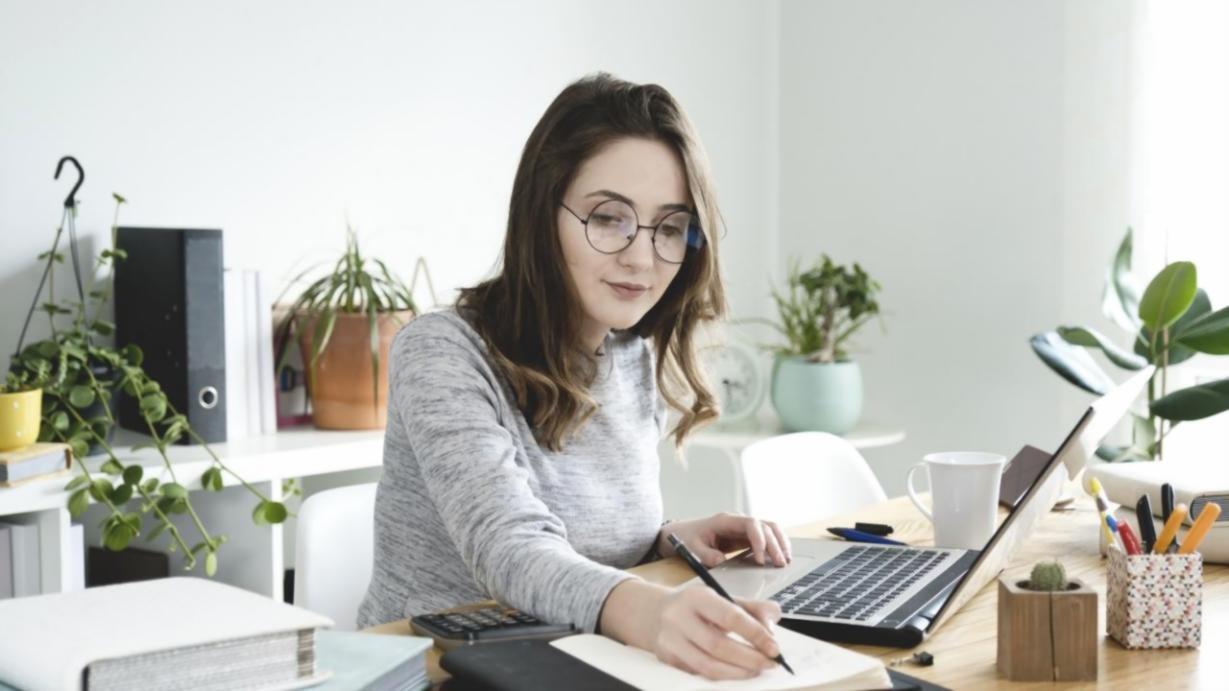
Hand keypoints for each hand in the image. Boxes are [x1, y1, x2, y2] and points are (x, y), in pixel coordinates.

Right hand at [602, 580, 783, 679]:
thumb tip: (772, 623)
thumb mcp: (723, 598)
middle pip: (718, 645)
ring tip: (755, 671)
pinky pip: (698, 673)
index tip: (774, 647)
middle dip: (749, 658)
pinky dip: (721, 676)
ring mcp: (670, 640)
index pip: (730, 616)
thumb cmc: (698, 608)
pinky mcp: (667, 659)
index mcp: (698, 597)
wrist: (655, 614)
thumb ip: (752, 608)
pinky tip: (735, 673)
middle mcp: (679, 617)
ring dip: (737, 673)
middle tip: (770, 663)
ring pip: (707, 665)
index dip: (755, 634)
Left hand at [658, 513, 791, 566]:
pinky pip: (765, 537)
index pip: (750, 524)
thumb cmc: (686, 539)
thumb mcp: (692, 549)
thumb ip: (705, 555)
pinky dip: (775, 545)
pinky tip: (780, 558)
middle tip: (779, 564)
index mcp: (725, 520)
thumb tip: (722, 560)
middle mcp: (737, 521)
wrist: (680, 534)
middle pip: (764, 526)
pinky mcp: (745, 537)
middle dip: (774, 545)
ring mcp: (743, 528)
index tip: (759, 559)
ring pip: (769, 529)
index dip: (759, 540)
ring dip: (779, 543)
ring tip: (785, 561)